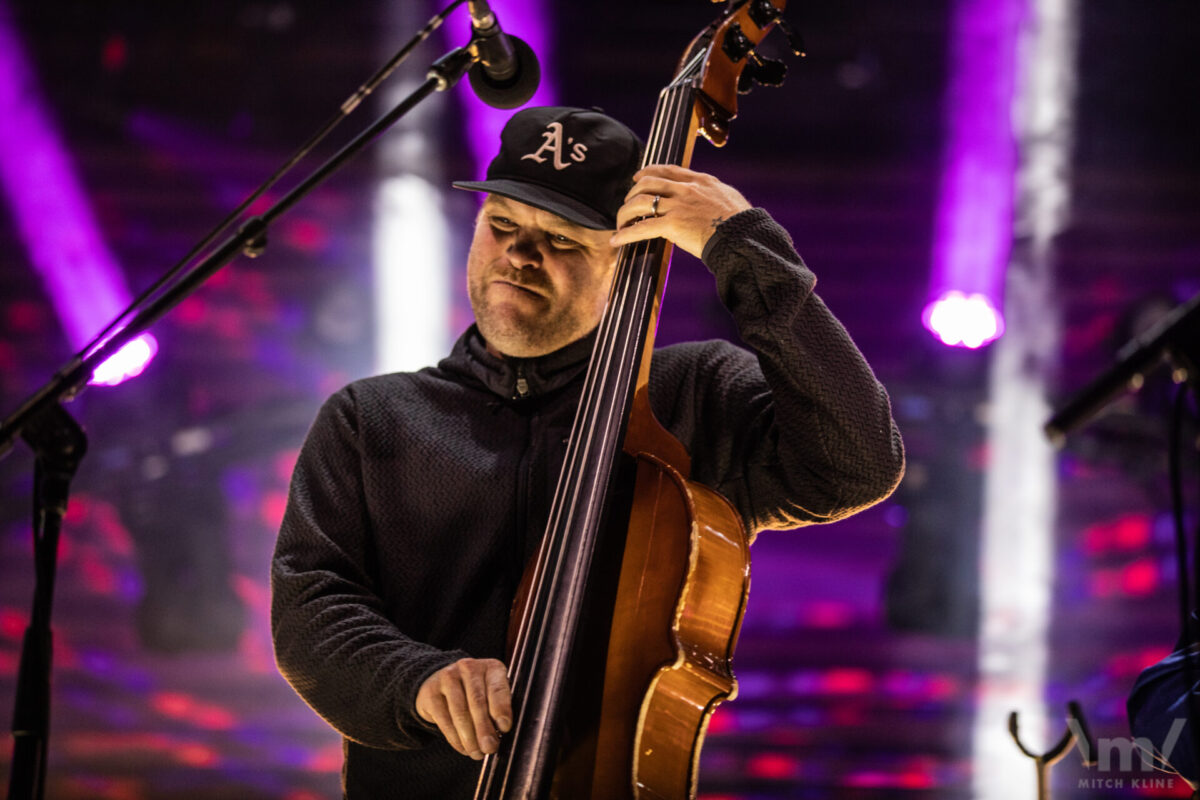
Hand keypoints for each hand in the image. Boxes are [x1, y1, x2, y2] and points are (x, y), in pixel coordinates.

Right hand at [415, 657, 512, 759]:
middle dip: (484, 729)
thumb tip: (502, 733)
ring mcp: (448, 677)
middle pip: (477, 702)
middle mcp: (469, 667)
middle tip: (490, 748)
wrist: (441, 683)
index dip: (501, 708)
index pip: (498, 687)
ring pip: (460, 712)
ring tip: (477, 753)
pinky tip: (463, 748)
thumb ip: (499, 709)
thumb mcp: (491, 694)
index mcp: (491, 667)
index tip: (505, 727)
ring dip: (470, 738)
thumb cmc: (476, 693)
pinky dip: (455, 739)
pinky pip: (444, 720)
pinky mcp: (431, 692)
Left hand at [610, 165, 751, 258]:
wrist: (744, 236)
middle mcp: (686, 188)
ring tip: (620, 224)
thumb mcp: (728, 198)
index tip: (637, 177)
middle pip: (648, 182)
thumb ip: (712, 195)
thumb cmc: (742, 224)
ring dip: (624, 213)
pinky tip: (617, 241)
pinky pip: (642, 228)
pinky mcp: (673, 225)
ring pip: (640, 202)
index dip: (648, 172)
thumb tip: (708, 200)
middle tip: (626, 205)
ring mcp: (678, 205)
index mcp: (700, 180)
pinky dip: (626, 234)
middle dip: (631, 193)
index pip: (668, 170)